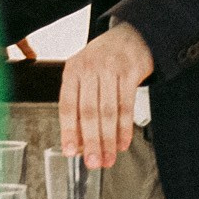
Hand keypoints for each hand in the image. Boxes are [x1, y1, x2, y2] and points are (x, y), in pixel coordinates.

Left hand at [59, 23, 151, 169]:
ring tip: (108, 158)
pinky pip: (127, 106)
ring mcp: (110, 69)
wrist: (131, 36)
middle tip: (92, 162)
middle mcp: (90, 68)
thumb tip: (76, 142)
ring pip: (108, 112)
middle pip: (89, 112)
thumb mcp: (85, 76)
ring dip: (108, 140)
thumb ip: (79, 105)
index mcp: (73, 70)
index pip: (68, 105)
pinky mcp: (130, 72)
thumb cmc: (103, 61)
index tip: (69, 151)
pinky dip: (125, 128)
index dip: (68, 131)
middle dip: (91, 141)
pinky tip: (123, 143)